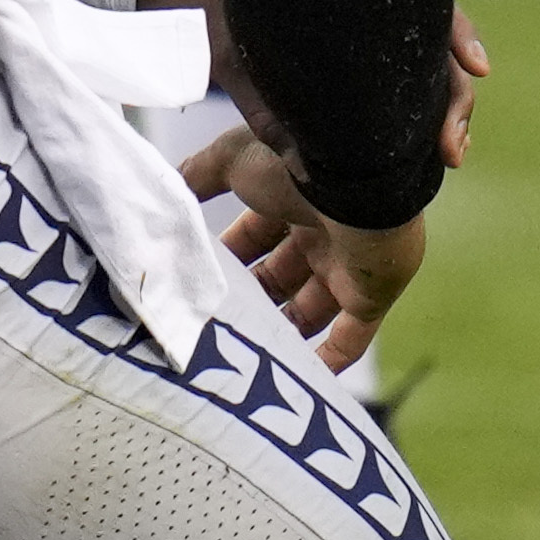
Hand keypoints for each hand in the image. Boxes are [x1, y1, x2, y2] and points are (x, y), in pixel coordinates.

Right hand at [174, 116, 433, 368]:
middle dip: (250, 301)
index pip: (256, 237)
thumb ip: (198, 174)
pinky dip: (327, 361)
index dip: (229, 259)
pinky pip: (351, 339)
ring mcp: (350, 265)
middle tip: (213, 327)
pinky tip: (299, 381)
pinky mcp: (373, 295)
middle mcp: (322, 231)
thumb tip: (166, 195)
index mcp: (293, 198)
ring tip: (242, 361)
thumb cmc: (290, 159)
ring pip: (312, 312)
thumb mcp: (230, 158)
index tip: (196, 284)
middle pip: (281, 279)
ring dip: (281, 335)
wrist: (352, 170)